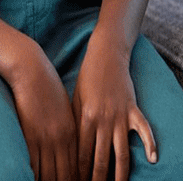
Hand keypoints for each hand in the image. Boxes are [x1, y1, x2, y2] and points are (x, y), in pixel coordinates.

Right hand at [10, 42, 77, 180]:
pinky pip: (34, 163)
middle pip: (66, 175)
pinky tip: (34, 180)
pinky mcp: (30, 134)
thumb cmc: (48, 86)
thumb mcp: (65, 109)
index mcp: (73, 133)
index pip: (78, 167)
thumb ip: (68, 129)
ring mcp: (45, 138)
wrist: (32, 71)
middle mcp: (62, 140)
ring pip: (50, 174)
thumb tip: (68, 146)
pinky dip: (35, 175)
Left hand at [72, 35, 156, 180]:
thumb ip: (75, 121)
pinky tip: (153, 160)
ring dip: (120, 174)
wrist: (105, 55)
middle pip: (101, 158)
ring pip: (122, 152)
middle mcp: (102, 120)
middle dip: (97, 178)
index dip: (79, 171)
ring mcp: (120, 116)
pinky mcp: (133, 109)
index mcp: (84, 117)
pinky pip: (144, 130)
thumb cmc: (86, 77)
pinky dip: (150, 144)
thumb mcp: (75, 98)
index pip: (82, 152)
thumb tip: (72, 146)